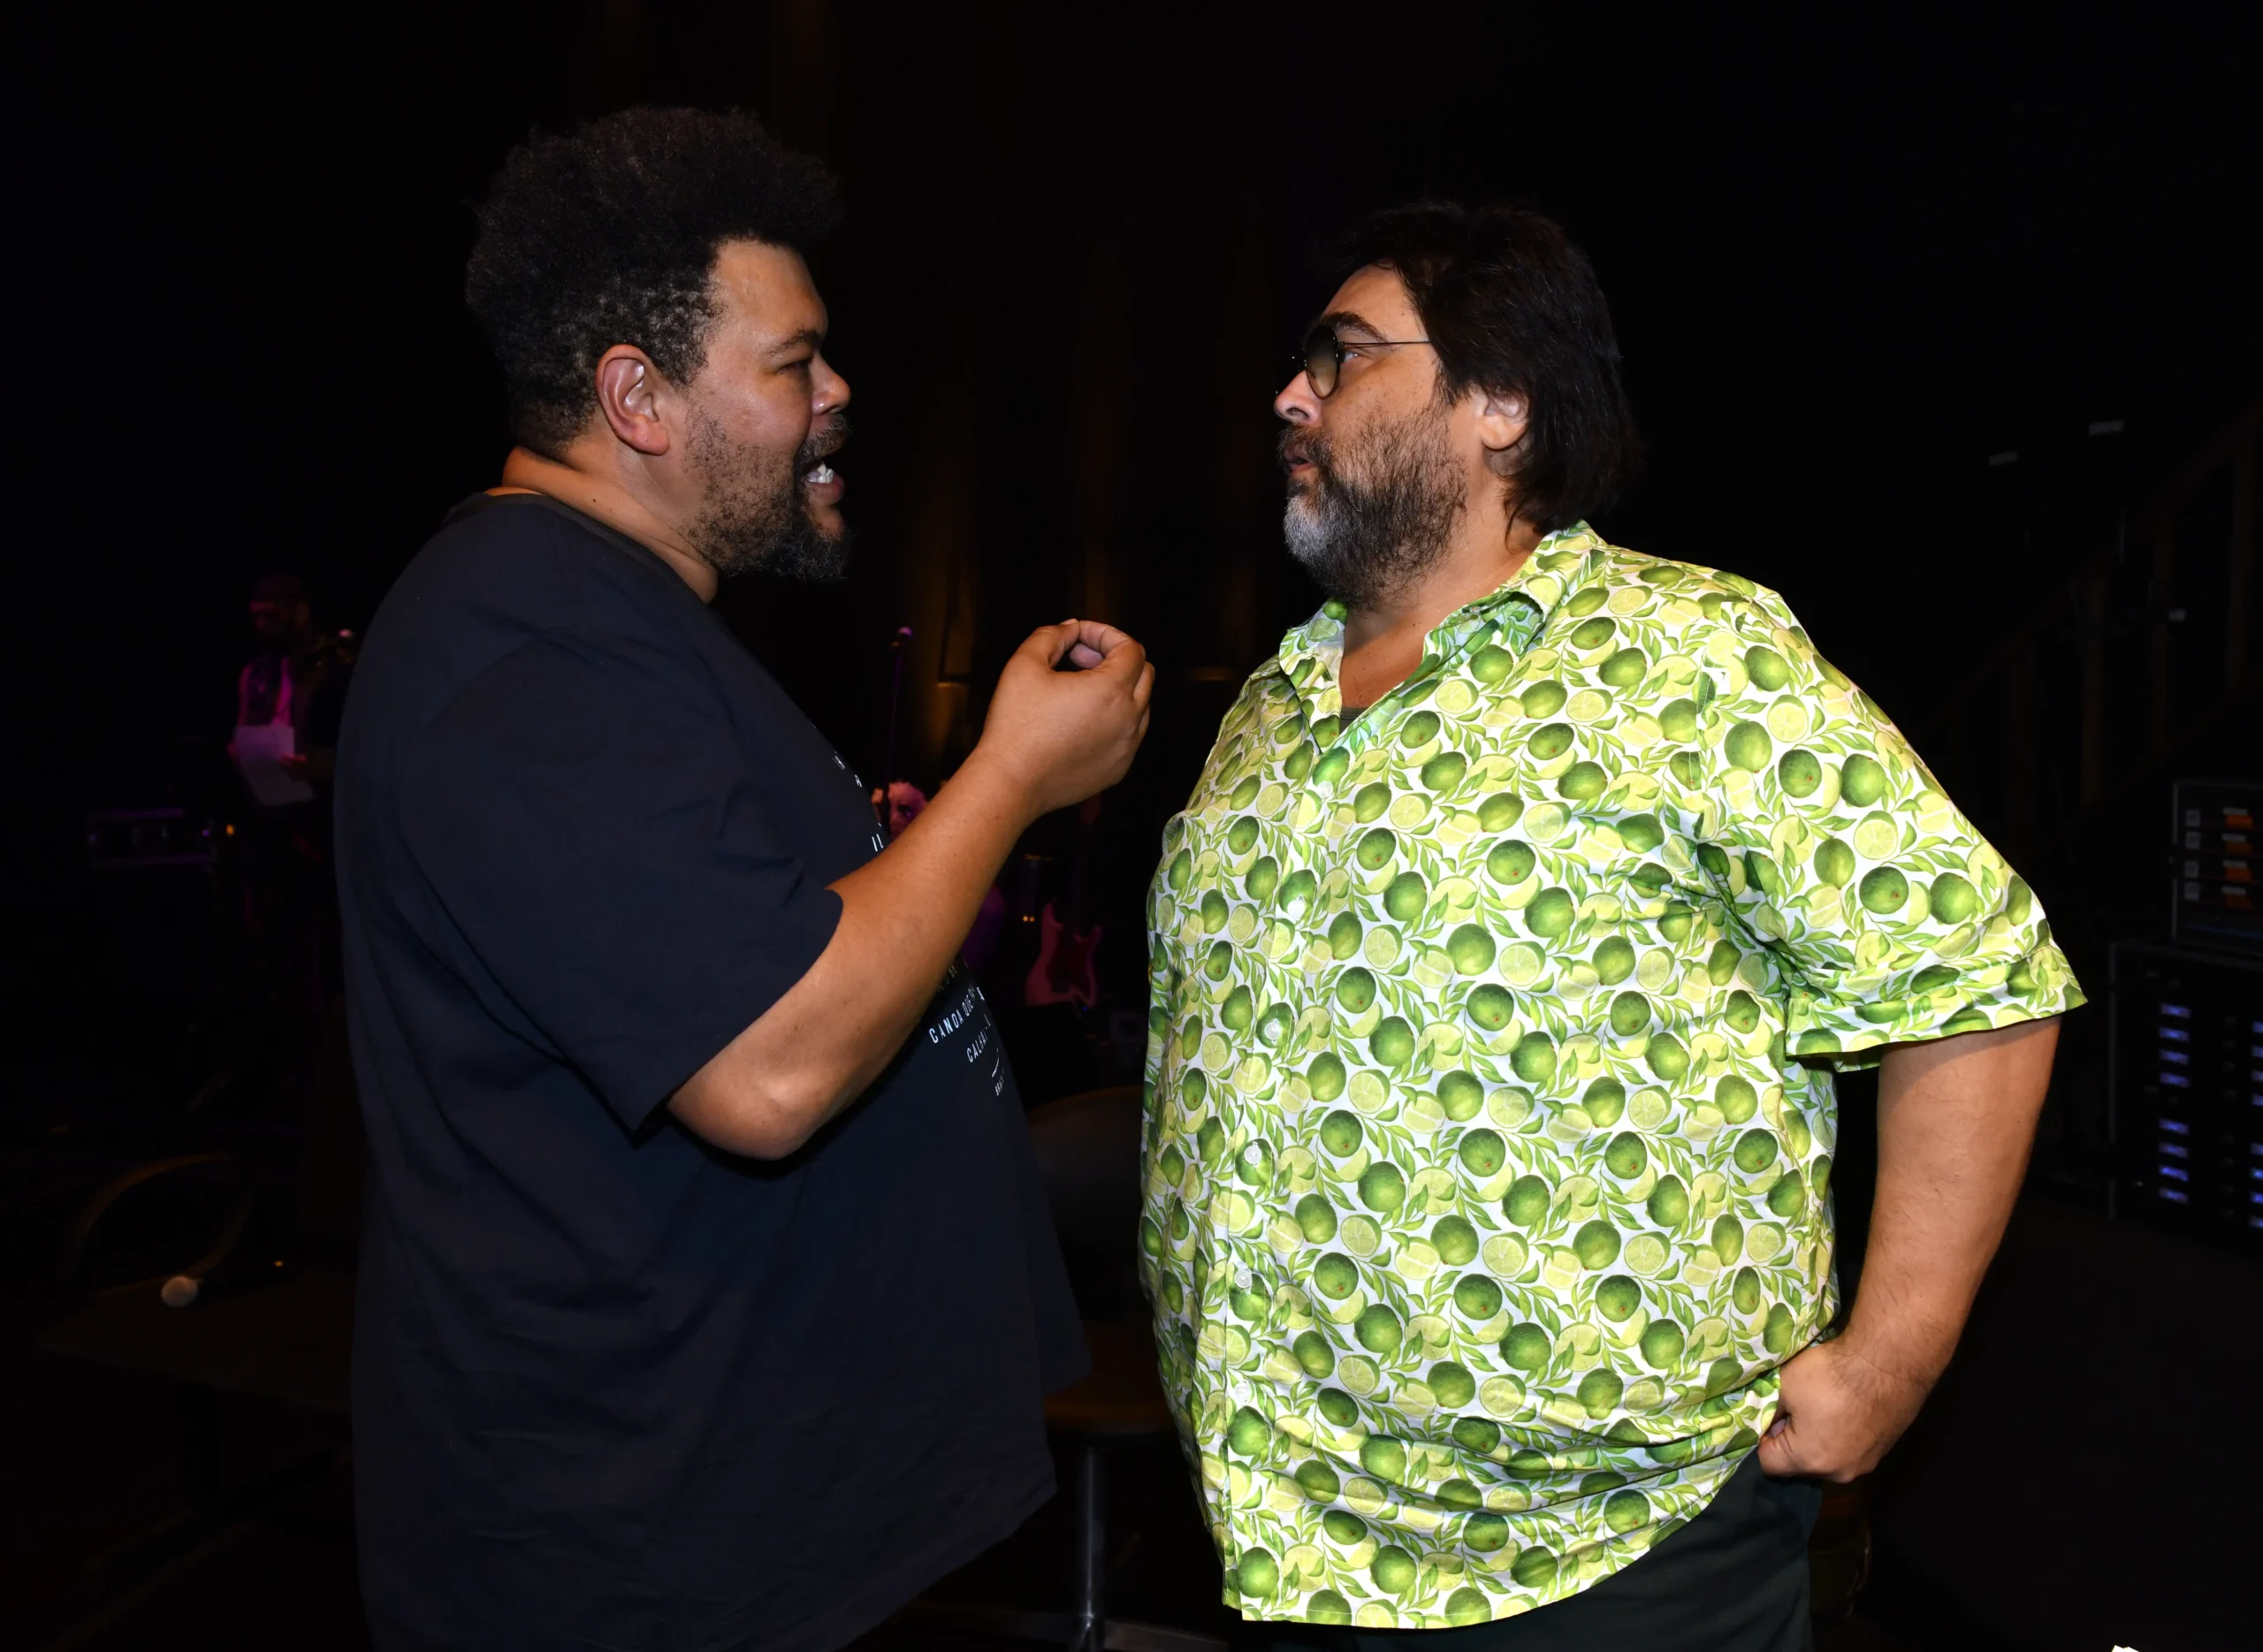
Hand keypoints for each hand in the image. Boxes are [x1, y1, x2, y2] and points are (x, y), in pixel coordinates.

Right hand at [975, 619, 1153, 818]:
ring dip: (1118, 688)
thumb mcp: (1025, 664)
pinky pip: (1130, 735)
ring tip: (1078, 688)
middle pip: (1144, 673)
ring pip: (1140, 705)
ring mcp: (1127, 748)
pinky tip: (1081, 719)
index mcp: (1112, 690)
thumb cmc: (1015, 725)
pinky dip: (1115, 718)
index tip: (1079, 637)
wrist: (1011, 782)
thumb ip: (1052, 635)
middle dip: (1114, 657)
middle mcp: (1129, 719)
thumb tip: (1071, 629)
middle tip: (1079, 658)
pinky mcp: (1118, 769)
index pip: (1130, 648)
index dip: (1105, 634)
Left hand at [1755, 1333, 1932, 1482]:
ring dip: (1818, 1438)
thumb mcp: (1783, 1387)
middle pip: (1800, 1464)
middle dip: (1791, 1441)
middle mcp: (1838, 1473)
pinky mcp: (1882, 1451)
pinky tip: (1844, 1409)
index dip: (1761, 1440)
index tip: (1768, 1418)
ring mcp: (1865, 1464)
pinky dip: (1842, 1434)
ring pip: (1826, 1457)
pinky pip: (1850, 1449)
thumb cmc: (1829, 1376)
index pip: (1769, 1464)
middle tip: (1793, 1409)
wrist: (1888, 1363)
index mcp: (1809, 1462)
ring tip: (1821, 1408)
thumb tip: (1766, 1422)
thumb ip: (1767, 1411)